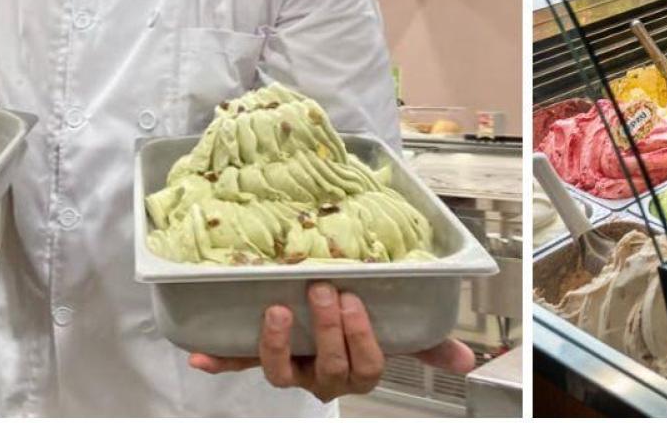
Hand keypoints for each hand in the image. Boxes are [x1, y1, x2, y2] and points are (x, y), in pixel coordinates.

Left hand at [188, 282, 474, 402]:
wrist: (327, 336)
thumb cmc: (367, 332)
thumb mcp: (400, 336)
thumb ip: (428, 344)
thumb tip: (467, 360)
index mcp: (357, 369)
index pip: (365, 366)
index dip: (359, 338)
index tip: (354, 302)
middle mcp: (323, 377)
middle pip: (327, 366)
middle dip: (325, 329)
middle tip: (323, 289)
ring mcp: (290, 369)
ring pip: (281, 373)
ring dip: (276, 344)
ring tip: (276, 312)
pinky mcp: (261, 357)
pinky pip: (239, 364)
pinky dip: (219, 361)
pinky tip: (198, 356)